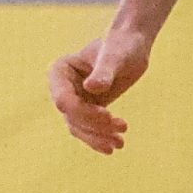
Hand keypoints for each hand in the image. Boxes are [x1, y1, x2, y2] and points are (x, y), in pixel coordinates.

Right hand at [48, 26, 151, 153]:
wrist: (132, 46)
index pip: (64, 101)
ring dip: (98, 137)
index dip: (84, 113)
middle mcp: (61, 87)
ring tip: (120, 143)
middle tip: (123, 127)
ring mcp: (72, 99)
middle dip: (95, 127)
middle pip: (72, 117)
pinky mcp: (85, 109)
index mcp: (60, 70)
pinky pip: (87, 129)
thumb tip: (91, 88)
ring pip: (78, 127)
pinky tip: (113, 147)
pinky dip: (99, 139)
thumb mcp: (115, 56)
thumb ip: (103, 71)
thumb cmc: (122, 45)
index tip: (109, 115)